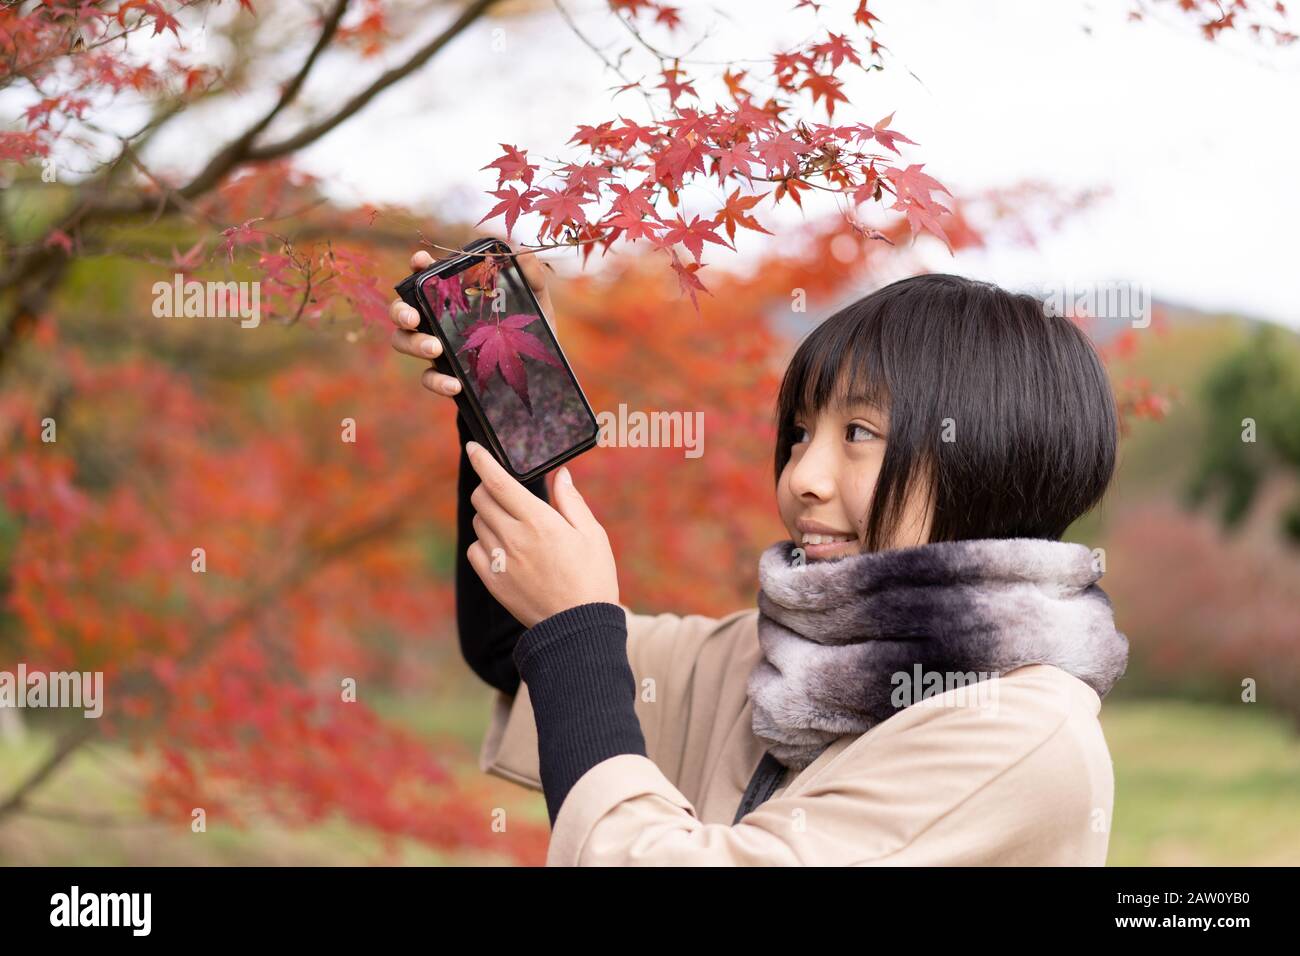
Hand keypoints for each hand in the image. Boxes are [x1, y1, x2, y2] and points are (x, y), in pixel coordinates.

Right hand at [388, 241, 556, 399]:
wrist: (538, 371)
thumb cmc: (528, 327)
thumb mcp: (535, 302)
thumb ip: (531, 277)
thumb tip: (522, 252)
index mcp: (455, 294)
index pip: (428, 275)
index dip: (418, 266)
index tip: (421, 261)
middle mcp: (438, 317)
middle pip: (403, 309)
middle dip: (401, 311)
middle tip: (414, 318)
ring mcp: (437, 345)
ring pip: (404, 341)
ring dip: (414, 344)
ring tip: (435, 348)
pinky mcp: (445, 374)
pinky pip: (429, 377)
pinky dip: (438, 381)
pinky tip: (455, 384)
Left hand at [463, 439, 618, 628]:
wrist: (578, 629)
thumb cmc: (593, 579)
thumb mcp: (592, 535)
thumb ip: (571, 502)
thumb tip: (561, 475)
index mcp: (539, 522)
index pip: (499, 482)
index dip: (481, 460)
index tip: (472, 448)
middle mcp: (513, 538)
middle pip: (482, 498)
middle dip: (489, 487)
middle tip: (505, 491)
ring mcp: (500, 560)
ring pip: (479, 522)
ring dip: (490, 515)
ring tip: (514, 525)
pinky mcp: (493, 581)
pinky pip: (476, 549)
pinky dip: (485, 542)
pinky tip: (506, 548)